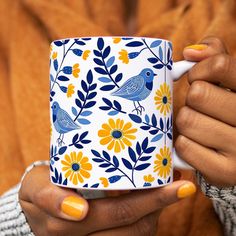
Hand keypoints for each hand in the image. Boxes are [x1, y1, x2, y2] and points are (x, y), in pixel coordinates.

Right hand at [19, 165, 194, 235]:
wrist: (35, 208)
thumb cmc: (39, 190)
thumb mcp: (35, 187)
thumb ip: (51, 198)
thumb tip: (78, 210)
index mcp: (71, 226)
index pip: (118, 214)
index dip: (149, 201)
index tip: (177, 186)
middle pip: (134, 227)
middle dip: (162, 204)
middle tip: (183, 185)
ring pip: (138, 233)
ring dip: (158, 212)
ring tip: (173, 188)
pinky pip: (134, 235)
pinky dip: (149, 218)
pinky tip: (156, 200)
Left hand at [175, 37, 235, 186]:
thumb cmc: (233, 112)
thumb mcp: (234, 82)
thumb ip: (217, 58)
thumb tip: (190, 52)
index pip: (219, 66)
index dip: (199, 70)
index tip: (198, 77)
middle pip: (197, 95)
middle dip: (193, 99)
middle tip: (202, 106)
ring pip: (187, 120)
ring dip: (187, 121)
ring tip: (202, 125)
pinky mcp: (224, 172)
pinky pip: (184, 146)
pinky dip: (185, 143)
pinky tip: (199, 144)